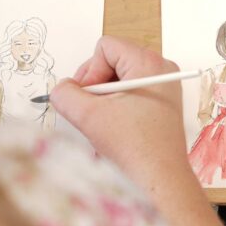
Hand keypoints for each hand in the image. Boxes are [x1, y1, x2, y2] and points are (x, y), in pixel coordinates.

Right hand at [49, 36, 225, 225]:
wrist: (161, 177)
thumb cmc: (134, 146)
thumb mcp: (89, 115)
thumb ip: (65, 94)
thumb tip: (60, 87)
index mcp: (149, 63)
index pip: (105, 47)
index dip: (89, 70)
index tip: (90, 98)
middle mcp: (161, 69)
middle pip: (113, 60)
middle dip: (96, 84)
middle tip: (94, 110)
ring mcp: (165, 85)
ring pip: (119, 78)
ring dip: (105, 97)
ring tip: (106, 121)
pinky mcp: (163, 102)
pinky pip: (130, 92)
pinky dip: (117, 105)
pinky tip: (117, 126)